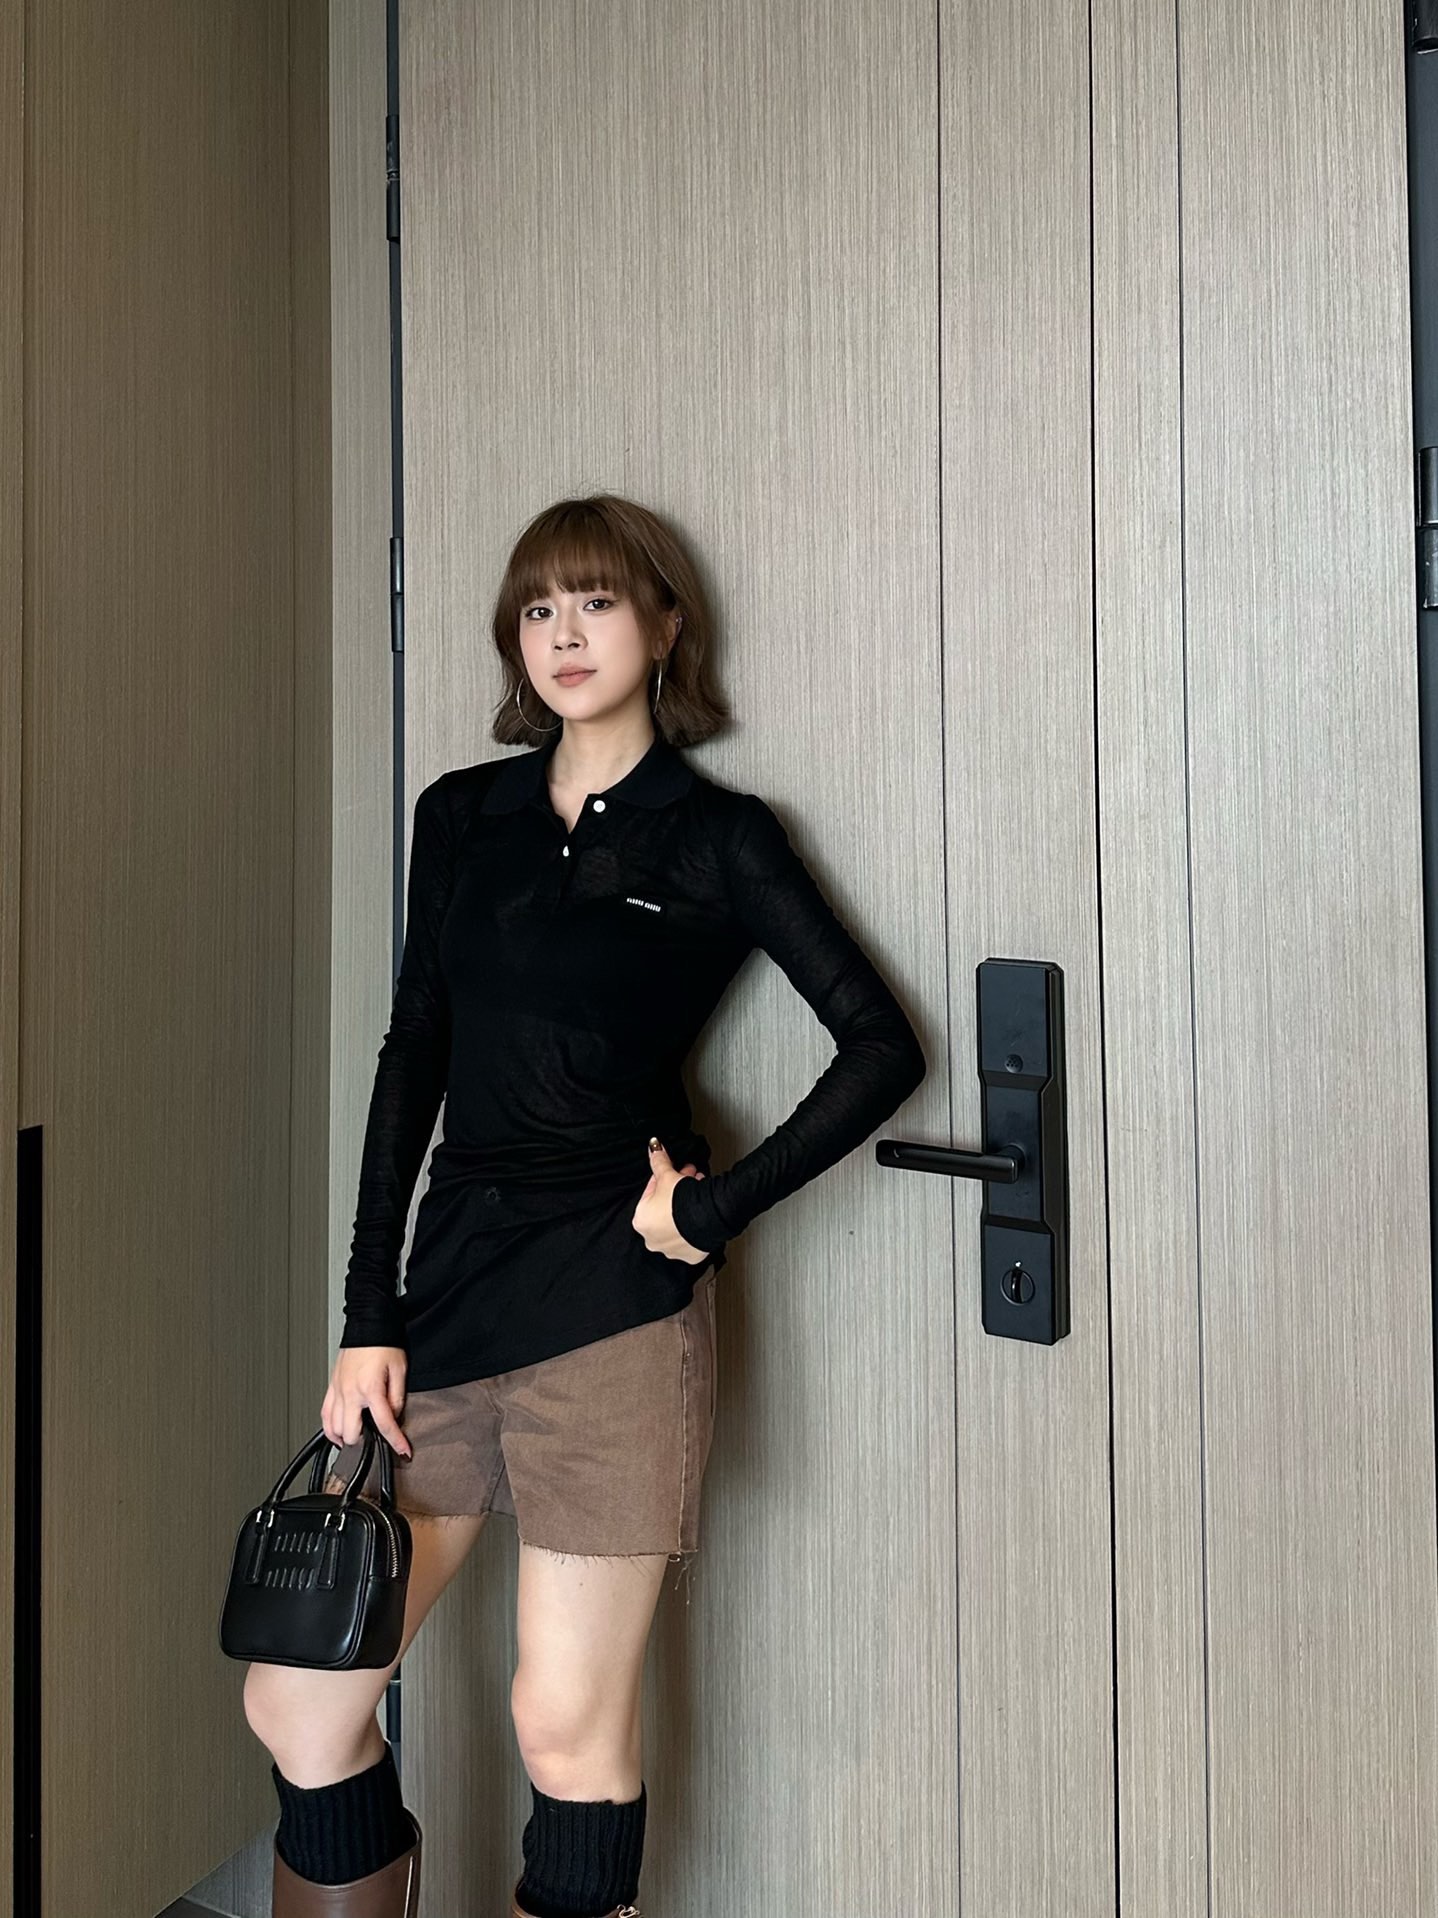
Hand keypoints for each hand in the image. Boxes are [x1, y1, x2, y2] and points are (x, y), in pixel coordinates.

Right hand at [322, 1346, 412, 1458]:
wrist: (367, 1324)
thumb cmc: (384, 1343)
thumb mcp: (400, 1370)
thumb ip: (397, 1397)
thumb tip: (394, 1416)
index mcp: (370, 1388)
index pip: (384, 1424)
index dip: (395, 1441)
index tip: (403, 1450)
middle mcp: (350, 1392)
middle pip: (352, 1433)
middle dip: (365, 1443)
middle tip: (377, 1443)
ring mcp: (337, 1390)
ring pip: (333, 1428)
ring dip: (345, 1438)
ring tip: (358, 1442)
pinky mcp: (331, 1386)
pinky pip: (324, 1414)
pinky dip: (329, 1428)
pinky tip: (337, 1432)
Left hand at [631, 1138, 711, 1264]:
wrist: (706, 1218)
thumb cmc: (682, 1201)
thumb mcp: (667, 1175)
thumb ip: (658, 1161)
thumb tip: (653, 1146)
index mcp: (641, 1220)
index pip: (651, 1193)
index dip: (664, 1179)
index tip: (674, 1172)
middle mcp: (652, 1239)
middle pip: (664, 1209)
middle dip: (676, 1192)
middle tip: (689, 1178)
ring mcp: (671, 1250)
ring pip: (677, 1224)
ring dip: (685, 1208)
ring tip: (699, 1189)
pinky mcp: (689, 1256)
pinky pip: (690, 1238)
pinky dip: (694, 1226)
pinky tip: (701, 1213)